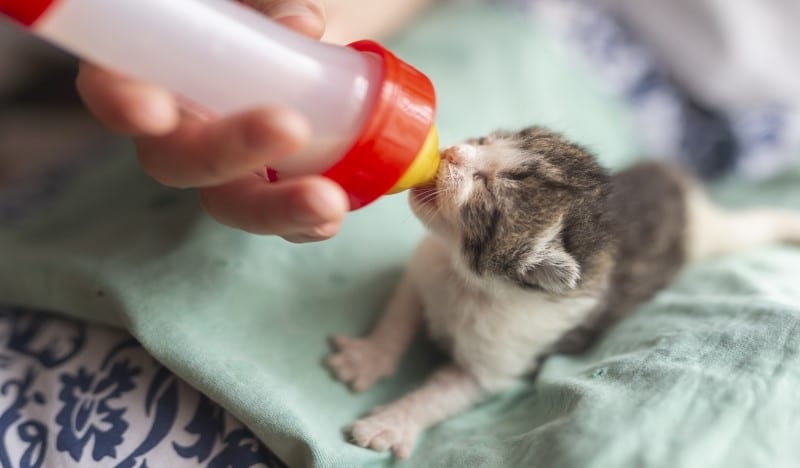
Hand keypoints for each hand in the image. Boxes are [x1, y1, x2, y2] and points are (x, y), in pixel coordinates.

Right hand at [75, 0, 349, 242]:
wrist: (299, 35)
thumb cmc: (258, 7)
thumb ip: (269, 2)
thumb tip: (302, 25)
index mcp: (152, 64)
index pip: (113, 85)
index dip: (122, 102)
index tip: (153, 113)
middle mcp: (177, 122)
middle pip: (175, 158)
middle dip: (226, 152)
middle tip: (288, 128)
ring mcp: (223, 160)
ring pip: (227, 200)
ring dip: (273, 208)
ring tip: (325, 202)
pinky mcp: (266, 184)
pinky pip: (275, 214)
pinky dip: (304, 223)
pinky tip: (329, 216)